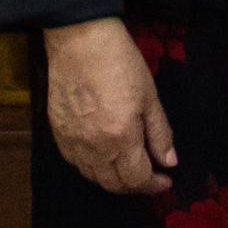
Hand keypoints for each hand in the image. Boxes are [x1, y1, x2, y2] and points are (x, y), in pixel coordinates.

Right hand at [42, 18, 177, 195]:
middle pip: (113, 184)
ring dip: (113, 179)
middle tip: (149, 176)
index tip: (166, 180)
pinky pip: (75, 162)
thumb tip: (169, 162)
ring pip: (93, 177)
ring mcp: (72, 142)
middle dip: (134, 186)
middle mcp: (94, 148)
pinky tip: (102, 155)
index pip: (137, 180)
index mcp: (120, 139)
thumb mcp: (150, 96)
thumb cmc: (120, 63)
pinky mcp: (57, 132)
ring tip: (128, 167)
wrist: (79, 41)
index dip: (153, 185)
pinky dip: (91, 167)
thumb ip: (160, 133)